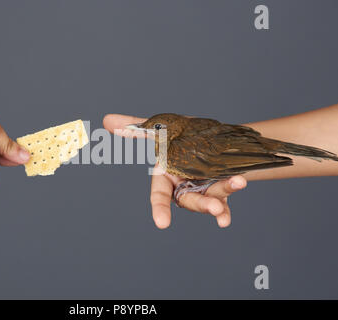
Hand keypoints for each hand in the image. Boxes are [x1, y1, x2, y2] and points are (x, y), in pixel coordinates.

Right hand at [103, 114, 246, 228]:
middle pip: (188, 200)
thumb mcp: (161, 130)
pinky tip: (234, 203)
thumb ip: (137, 129)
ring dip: (221, 198)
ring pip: (209, 198)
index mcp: (166, 175)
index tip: (162, 223)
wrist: (209, 135)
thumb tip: (107, 120)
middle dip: (201, 204)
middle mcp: (183, 186)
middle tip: (214, 208)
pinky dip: (228, 205)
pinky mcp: (220, 188)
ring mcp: (202, 189)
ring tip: (237, 185)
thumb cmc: (182, 135)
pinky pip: (224, 198)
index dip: (159, 208)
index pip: (159, 194)